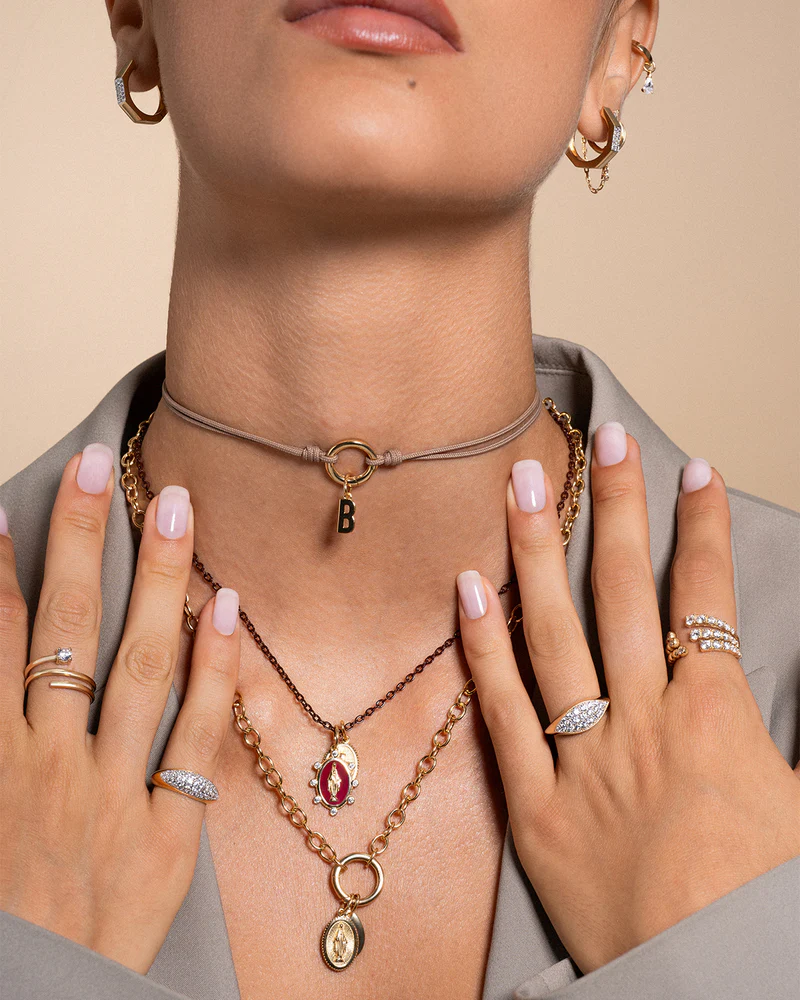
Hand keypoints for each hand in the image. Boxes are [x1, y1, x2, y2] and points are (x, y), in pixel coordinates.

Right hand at [0, 444, 240, 972]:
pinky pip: (199, 741)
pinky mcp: (167, 839)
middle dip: (81, 541)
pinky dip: (217, 673)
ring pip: (139, 665)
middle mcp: (47, 767)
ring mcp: (112, 797)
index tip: (5, 509)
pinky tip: (229, 608)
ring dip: (157, 580)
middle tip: (98, 462)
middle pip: (68, 629)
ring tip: (177, 506)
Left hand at [456, 425, 799, 973]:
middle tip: (600, 437)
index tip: (692, 470)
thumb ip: (787, 729)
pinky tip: (469, 590)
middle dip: (615, 507)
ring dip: (537, 551)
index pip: (704, 597)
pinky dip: (484, 650)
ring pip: (555, 633)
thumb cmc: (766, 904)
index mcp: (714, 719)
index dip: (702, 529)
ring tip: (518, 483)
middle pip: (623, 592)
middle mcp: (641, 722)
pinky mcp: (536, 807)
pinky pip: (502, 714)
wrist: (709, 987)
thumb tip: (773, 670)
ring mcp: (582, 759)